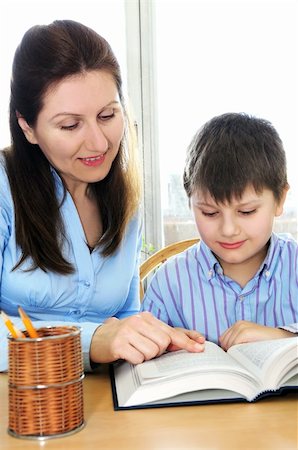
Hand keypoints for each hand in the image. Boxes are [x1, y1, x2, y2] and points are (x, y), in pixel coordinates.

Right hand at [90, 311, 204, 363]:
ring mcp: (127, 332)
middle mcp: (138, 321)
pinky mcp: (118, 344)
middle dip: (158, 351)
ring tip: (136, 350)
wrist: (98, 338)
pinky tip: (128, 355)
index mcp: (147, 318)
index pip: (171, 331)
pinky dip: (136, 361)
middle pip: (163, 343)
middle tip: (146, 349)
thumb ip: (165, 335)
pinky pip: (138, 359)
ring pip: (152, 352)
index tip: (199, 347)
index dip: (186, 341)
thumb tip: (191, 341)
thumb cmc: (126, 336)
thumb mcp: (145, 331)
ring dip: (146, 357)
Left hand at [219, 320, 293, 350]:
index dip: (226, 348)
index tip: (232, 356)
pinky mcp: (245, 332)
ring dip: (233, 351)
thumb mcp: (248, 340)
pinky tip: (244, 355)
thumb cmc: (263, 342)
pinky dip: (237, 351)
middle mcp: (238, 324)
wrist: (278, 339)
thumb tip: (225, 353)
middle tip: (237, 358)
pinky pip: (234, 344)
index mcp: (238, 325)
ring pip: (228, 343)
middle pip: (224, 341)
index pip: (223, 338)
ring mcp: (241, 327)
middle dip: (228, 350)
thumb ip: (237, 342)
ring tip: (242, 357)